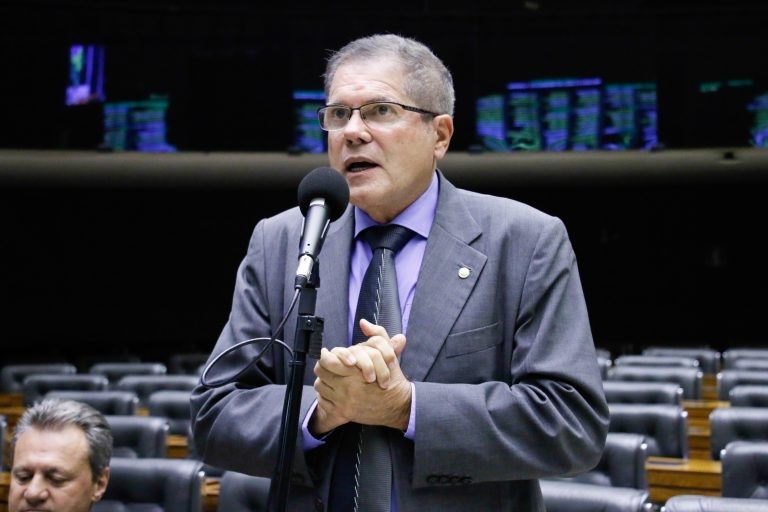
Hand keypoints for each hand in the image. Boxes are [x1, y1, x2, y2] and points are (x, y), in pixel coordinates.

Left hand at [310, 320, 410, 434]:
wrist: (398, 405)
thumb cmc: (392, 379)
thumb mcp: (388, 354)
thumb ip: (377, 335)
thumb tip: (364, 322)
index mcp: (355, 372)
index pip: (327, 361)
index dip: (326, 356)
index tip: (328, 353)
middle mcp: (347, 388)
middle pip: (321, 372)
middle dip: (323, 366)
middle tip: (329, 364)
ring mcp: (343, 402)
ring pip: (320, 386)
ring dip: (324, 380)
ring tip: (331, 377)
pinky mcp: (343, 413)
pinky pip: (324, 401)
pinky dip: (325, 395)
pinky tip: (333, 390)